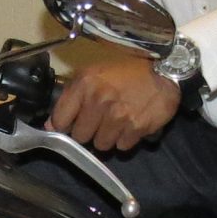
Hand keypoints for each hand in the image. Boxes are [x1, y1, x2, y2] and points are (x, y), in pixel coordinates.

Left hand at [50, 55, 179, 153]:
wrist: (165, 71)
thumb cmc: (127, 71)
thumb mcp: (94, 74)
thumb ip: (71, 97)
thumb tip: (51, 124)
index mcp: (85, 84)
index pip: (60, 120)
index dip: (64, 125)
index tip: (70, 125)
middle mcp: (99, 101)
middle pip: (80, 136)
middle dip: (88, 132)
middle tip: (100, 120)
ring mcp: (118, 116)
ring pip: (101, 145)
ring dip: (108, 137)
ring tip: (118, 121)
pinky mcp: (136, 128)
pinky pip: (122, 146)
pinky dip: (126, 139)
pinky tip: (131, 124)